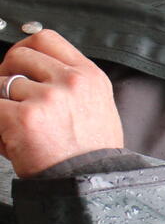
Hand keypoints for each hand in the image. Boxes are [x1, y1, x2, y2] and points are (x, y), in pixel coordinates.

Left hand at [0, 30, 123, 177]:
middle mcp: (71, 82)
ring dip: (2, 103)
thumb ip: (68, 82)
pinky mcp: (23, 118)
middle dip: (8, 73)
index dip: (24, 48)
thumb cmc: (91, 153)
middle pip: (19, 55)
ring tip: (16, 127)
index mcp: (89, 76)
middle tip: (11, 97)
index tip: (17, 63)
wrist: (91, 184)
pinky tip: (9, 138)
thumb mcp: (96, 106)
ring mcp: (47, 98)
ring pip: (1, 82)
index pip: (46, 39)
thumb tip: (28, 70)